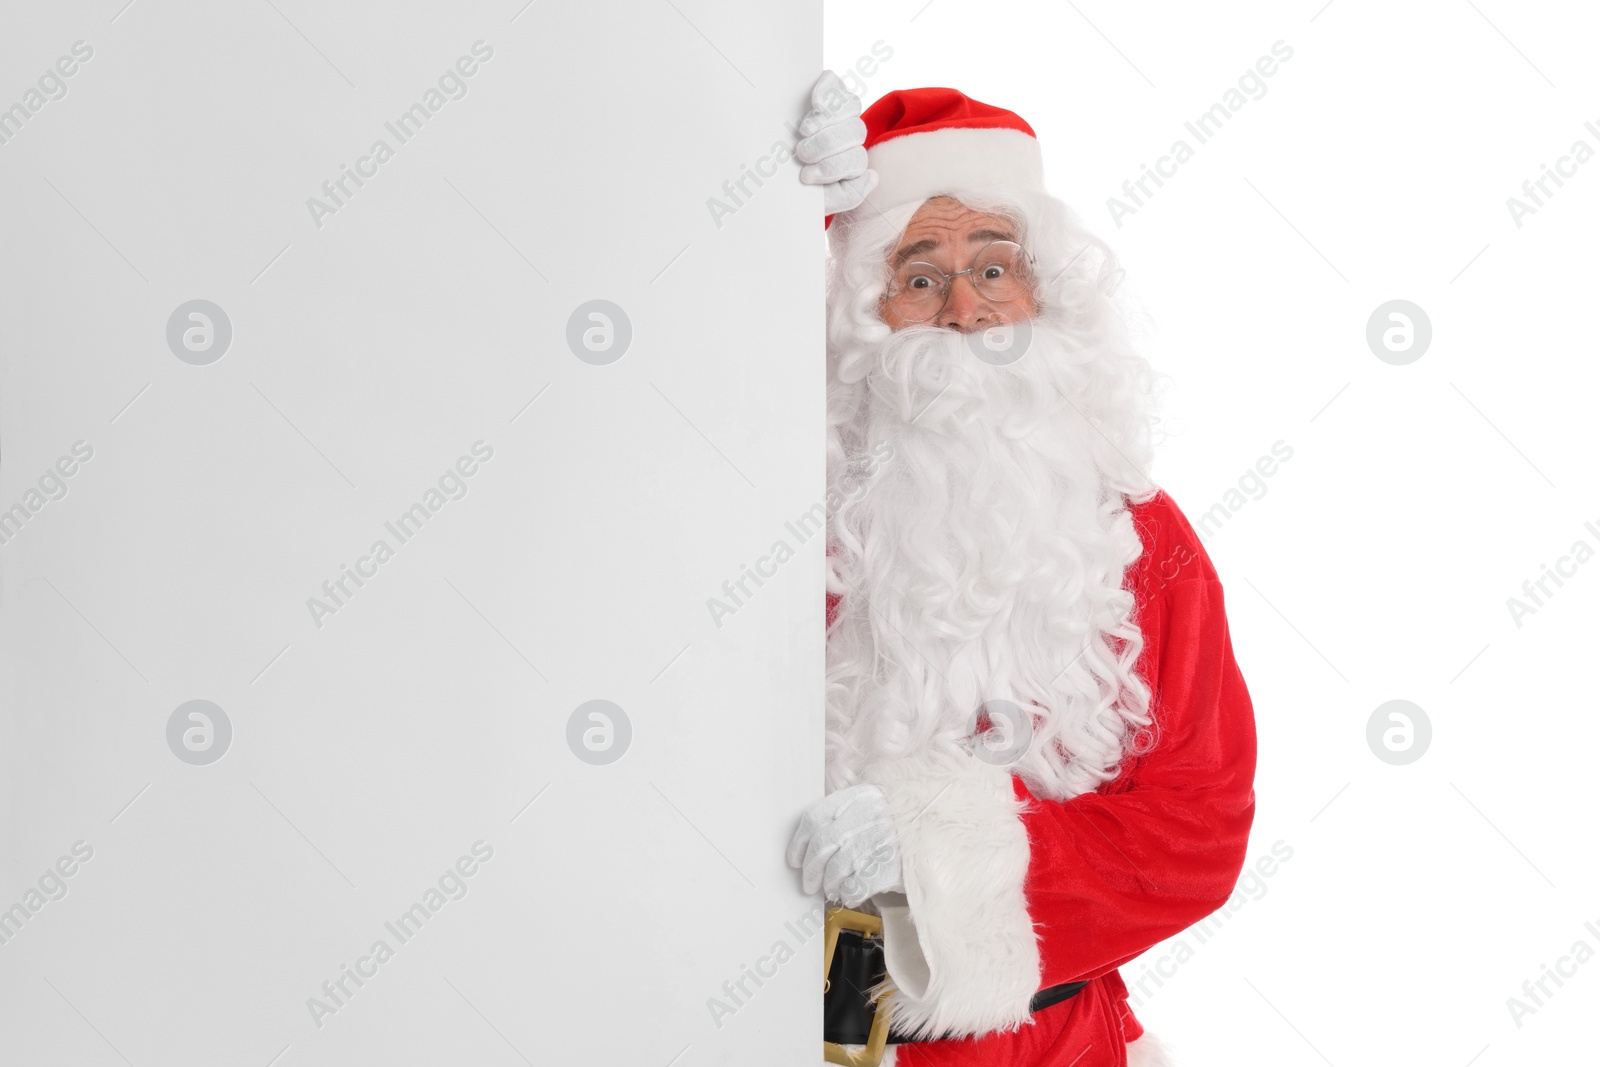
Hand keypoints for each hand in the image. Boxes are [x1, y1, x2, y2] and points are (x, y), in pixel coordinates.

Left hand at [786, 783, 902, 906]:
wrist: (954, 841)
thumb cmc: (911, 829)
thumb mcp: (883, 809)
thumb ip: (853, 816)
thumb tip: (815, 846)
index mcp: (864, 796)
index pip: (816, 816)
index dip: (799, 842)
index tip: (794, 859)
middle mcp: (872, 815)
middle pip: (823, 844)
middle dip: (810, 869)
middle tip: (809, 884)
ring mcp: (883, 840)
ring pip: (837, 867)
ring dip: (829, 884)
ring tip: (833, 890)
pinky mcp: (893, 866)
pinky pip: (856, 885)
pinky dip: (848, 894)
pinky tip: (852, 894)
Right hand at [795, 70, 877, 215]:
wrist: (775, 172)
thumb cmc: (799, 185)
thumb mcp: (823, 199)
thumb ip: (851, 194)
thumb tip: (872, 176)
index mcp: (852, 160)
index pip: (857, 160)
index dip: (832, 167)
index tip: (806, 176)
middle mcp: (850, 134)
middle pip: (855, 133)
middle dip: (826, 145)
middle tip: (802, 153)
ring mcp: (840, 110)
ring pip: (850, 107)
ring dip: (826, 122)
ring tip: (804, 132)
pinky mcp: (827, 90)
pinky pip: (834, 82)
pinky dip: (827, 91)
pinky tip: (817, 104)